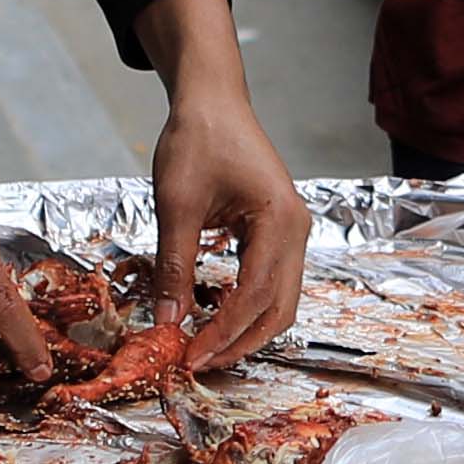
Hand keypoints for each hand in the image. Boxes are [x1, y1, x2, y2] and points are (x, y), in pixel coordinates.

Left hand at [149, 67, 312, 369]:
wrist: (212, 101)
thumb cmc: (197, 139)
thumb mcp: (177, 204)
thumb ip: (175, 266)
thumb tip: (167, 322)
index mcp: (280, 221)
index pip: (256, 295)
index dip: (224, 332)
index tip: (190, 355)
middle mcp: (297, 230)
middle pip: (280, 308)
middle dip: (240, 341)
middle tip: (198, 362)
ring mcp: (292, 232)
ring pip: (280, 300)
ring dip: (245, 328)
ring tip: (204, 346)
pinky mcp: (278, 232)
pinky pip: (271, 282)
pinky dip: (246, 306)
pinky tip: (214, 315)